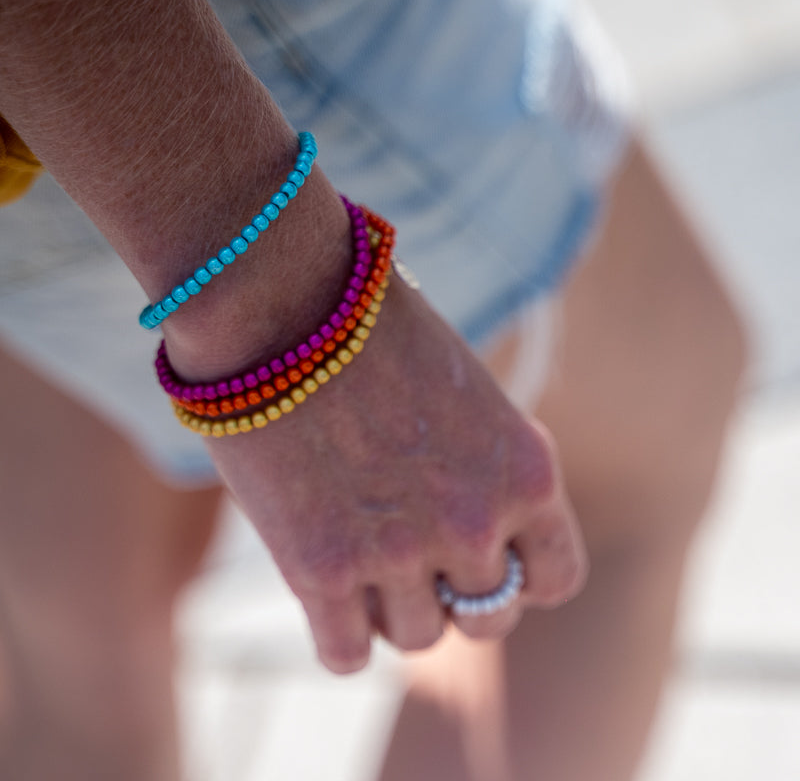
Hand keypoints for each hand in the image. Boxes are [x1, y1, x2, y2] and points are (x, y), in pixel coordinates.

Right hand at [201, 273, 587, 672]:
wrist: (284, 297)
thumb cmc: (376, 329)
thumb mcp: (467, 393)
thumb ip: (487, 469)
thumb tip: (480, 530)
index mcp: (527, 471)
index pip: (556, 578)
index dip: (520, 575)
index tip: (487, 558)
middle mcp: (474, 523)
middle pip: (486, 620)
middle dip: (455, 595)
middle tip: (415, 557)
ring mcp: (398, 552)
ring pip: (417, 638)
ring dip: (394, 609)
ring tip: (362, 556)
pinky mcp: (318, 569)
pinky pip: (345, 654)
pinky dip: (340, 636)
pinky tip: (326, 591)